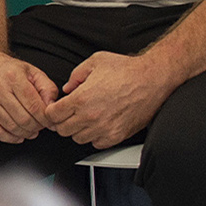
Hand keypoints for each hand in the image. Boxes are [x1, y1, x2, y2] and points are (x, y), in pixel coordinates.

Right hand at [0, 51, 59, 143]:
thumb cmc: (6, 69)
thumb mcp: (31, 71)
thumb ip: (47, 88)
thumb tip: (52, 108)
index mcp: (13, 77)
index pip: (35, 106)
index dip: (46, 119)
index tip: (50, 121)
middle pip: (24, 119)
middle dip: (37, 127)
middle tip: (41, 126)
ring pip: (11, 127)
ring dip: (25, 133)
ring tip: (31, 130)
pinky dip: (10, 138)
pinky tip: (17, 136)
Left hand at [47, 51, 174, 149]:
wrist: (153, 79)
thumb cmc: (127, 70)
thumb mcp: (95, 62)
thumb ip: (75, 76)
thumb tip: (67, 88)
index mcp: (81, 98)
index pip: (52, 115)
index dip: (51, 112)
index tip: (55, 110)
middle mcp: (90, 116)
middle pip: (62, 130)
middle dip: (63, 122)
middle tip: (69, 114)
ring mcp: (104, 128)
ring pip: (78, 139)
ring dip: (78, 130)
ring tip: (86, 118)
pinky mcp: (117, 136)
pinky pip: (96, 144)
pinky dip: (94, 137)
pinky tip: (99, 125)